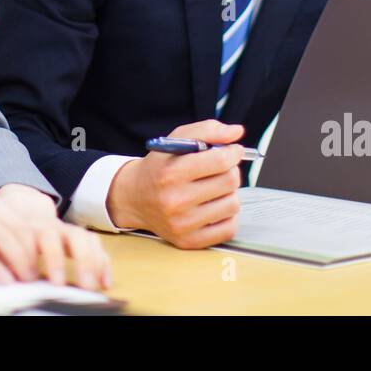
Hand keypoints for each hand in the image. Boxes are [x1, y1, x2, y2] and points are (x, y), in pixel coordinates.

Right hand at [107, 119, 243, 248]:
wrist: (134, 198)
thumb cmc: (159, 168)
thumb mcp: (176, 140)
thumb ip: (208, 130)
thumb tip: (236, 132)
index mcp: (171, 172)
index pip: (220, 161)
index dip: (232, 152)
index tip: (232, 151)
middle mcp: (175, 200)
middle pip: (229, 182)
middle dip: (231, 171)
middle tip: (221, 169)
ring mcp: (182, 224)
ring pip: (233, 205)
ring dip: (229, 193)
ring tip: (213, 189)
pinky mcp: (189, 241)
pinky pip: (229, 228)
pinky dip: (227, 215)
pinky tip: (214, 206)